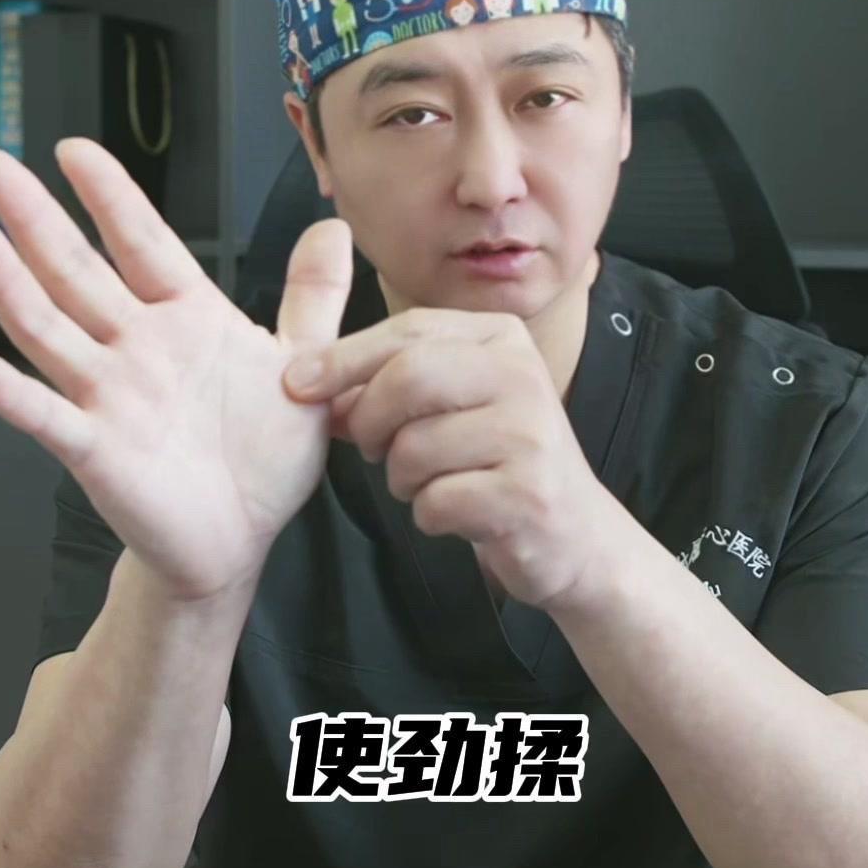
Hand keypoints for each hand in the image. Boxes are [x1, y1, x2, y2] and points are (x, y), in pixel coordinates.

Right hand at [0, 139, 355, 605]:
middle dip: (34, 217)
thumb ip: (312, 298)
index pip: (142, 242)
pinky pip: (49, 417)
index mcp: (186, 318)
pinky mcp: (98, 452)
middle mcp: (136, 348)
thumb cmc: (263, 457)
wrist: (240, 540)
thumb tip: (332, 228)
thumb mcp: (303, 366)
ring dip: (8, 282)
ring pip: (49, 327)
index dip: (110, 197)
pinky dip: (13, 394)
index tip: (73, 151)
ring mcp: (110, 396)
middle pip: (77, 270)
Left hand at [282, 307, 612, 613]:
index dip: (343, 358)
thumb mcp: (452, 401)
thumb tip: (305, 382)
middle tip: (370, 448)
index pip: (406, 332)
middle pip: (408, 379)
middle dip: (370, 420)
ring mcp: (530, 434)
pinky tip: (457, 513)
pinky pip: (437, 501)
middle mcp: (521, 374)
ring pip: (415, 447)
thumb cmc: (495, 462)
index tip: (295, 384)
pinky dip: (429, 515)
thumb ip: (388, 381)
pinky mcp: (528, 494)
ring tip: (429, 484)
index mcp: (499, 338)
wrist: (573, 535)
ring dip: (401, 479)